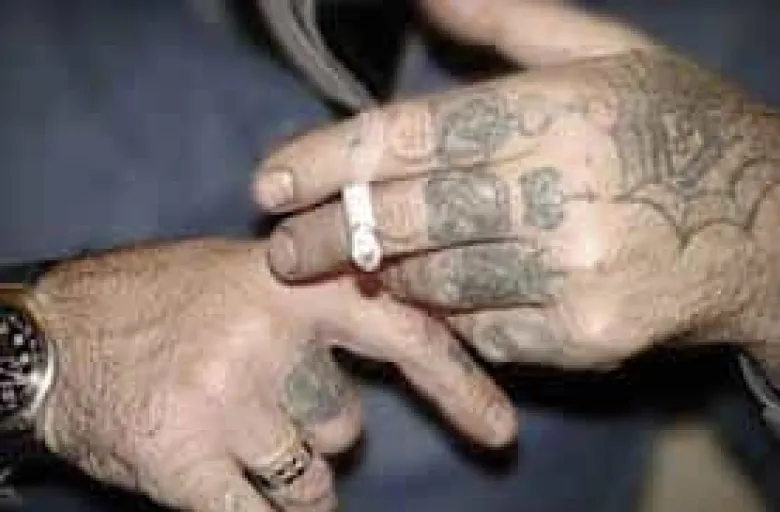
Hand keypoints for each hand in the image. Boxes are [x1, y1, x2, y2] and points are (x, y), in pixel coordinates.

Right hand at [32, 238, 515, 511]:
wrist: (51, 337)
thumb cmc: (157, 306)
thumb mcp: (242, 279)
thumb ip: (314, 305)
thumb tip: (388, 349)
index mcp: (291, 284)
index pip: (403, 331)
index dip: (457, 382)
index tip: (499, 430)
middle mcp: (267, 337)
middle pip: (345, 425)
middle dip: (315, 429)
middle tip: (254, 400)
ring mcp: (228, 400)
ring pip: (308, 477)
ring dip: (280, 472)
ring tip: (222, 429)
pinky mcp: (187, 459)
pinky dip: (252, 511)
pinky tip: (215, 478)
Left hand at [254, 1, 779, 368]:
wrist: (769, 229)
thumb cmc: (678, 129)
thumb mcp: (608, 53)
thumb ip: (508, 23)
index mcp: (556, 111)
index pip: (408, 137)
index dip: (325, 161)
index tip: (267, 183)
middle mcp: (562, 193)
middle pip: (404, 216)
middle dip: (326, 234)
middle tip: (280, 247)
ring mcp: (574, 275)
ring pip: (434, 280)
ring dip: (384, 273)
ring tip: (355, 264)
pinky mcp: (586, 338)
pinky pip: (481, 330)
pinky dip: (446, 313)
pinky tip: (433, 296)